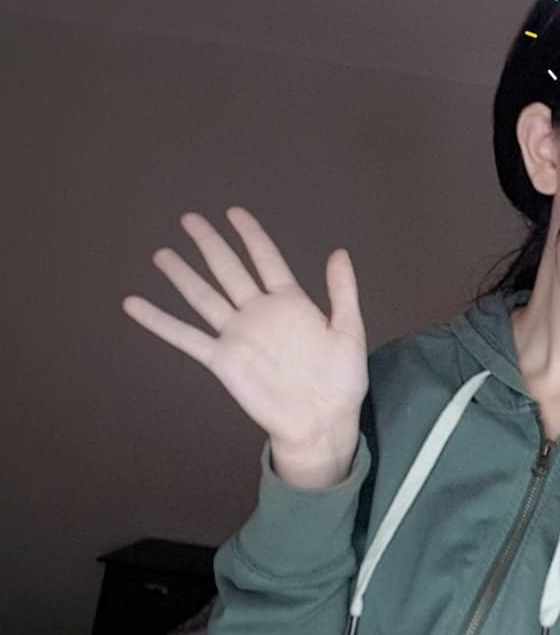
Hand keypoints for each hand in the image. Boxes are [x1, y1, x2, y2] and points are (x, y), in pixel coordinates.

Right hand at [122, 207, 368, 449]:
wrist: (323, 421)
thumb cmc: (342, 381)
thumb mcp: (349, 332)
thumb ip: (342, 292)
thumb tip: (339, 252)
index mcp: (291, 303)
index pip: (266, 259)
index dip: (250, 235)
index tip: (234, 213)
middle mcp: (260, 314)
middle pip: (229, 270)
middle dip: (210, 244)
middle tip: (189, 218)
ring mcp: (239, 336)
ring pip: (204, 297)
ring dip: (182, 275)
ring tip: (162, 254)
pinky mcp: (223, 361)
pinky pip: (186, 337)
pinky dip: (159, 321)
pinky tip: (135, 305)